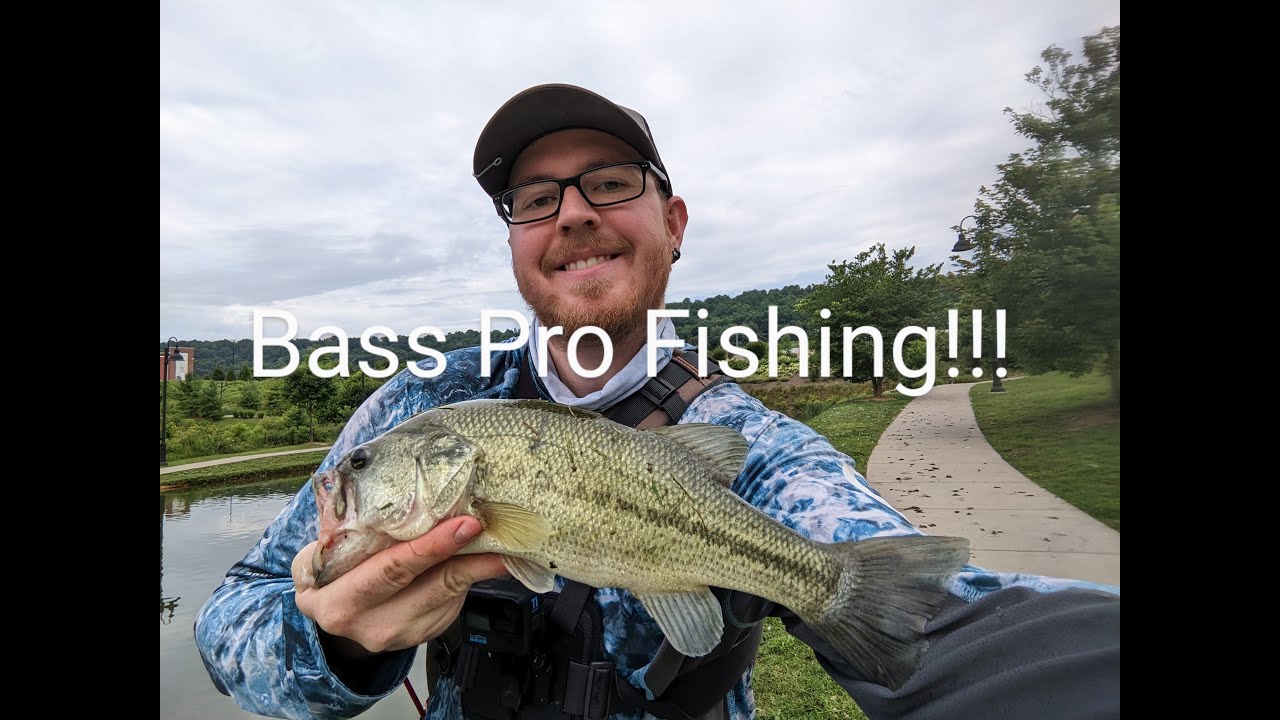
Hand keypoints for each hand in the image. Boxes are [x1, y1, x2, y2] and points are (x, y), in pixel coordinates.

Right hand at [291, 515, 508, 657]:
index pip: (392, 570)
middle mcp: (371, 625)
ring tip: (497, 541)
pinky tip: (476, 558)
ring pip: (449, 595)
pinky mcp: (423, 635)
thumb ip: (340, 531)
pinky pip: (452, 603)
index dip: (430, 547)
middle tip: (491, 531)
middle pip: (431, 586)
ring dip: (476, 567)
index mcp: (340, 602)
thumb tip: (376, 489)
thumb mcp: (317, 555)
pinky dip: (467, 578)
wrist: (330, 621)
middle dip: (468, 558)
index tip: (463, 525)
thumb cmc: (328, 575)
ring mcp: (400, 635)